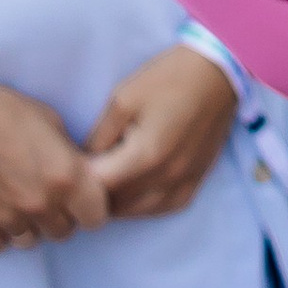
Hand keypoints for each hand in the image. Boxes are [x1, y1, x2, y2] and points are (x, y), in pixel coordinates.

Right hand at [0, 73, 111, 251]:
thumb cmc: (0, 110)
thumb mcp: (50, 121)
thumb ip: (70, 156)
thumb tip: (84, 175)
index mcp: (66, 177)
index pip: (96, 219)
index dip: (89, 208)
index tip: (78, 199)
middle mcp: (40, 204)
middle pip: (63, 232)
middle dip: (58, 216)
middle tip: (42, 193)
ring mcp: (8, 219)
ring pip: (31, 241)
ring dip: (28, 225)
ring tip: (14, 197)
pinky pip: (0, 245)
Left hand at [88, 47, 239, 218]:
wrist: (217, 73)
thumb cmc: (167, 79)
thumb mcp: (122, 99)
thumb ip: (99, 137)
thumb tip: (83, 163)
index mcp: (146, 155)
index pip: (98, 187)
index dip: (78, 180)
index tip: (69, 167)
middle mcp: (167, 177)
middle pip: (115, 205)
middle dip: (94, 193)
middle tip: (83, 174)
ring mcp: (184, 183)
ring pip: (137, 213)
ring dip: (116, 202)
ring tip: (105, 181)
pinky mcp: (195, 182)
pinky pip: (162, 209)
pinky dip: (142, 205)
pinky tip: (132, 189)